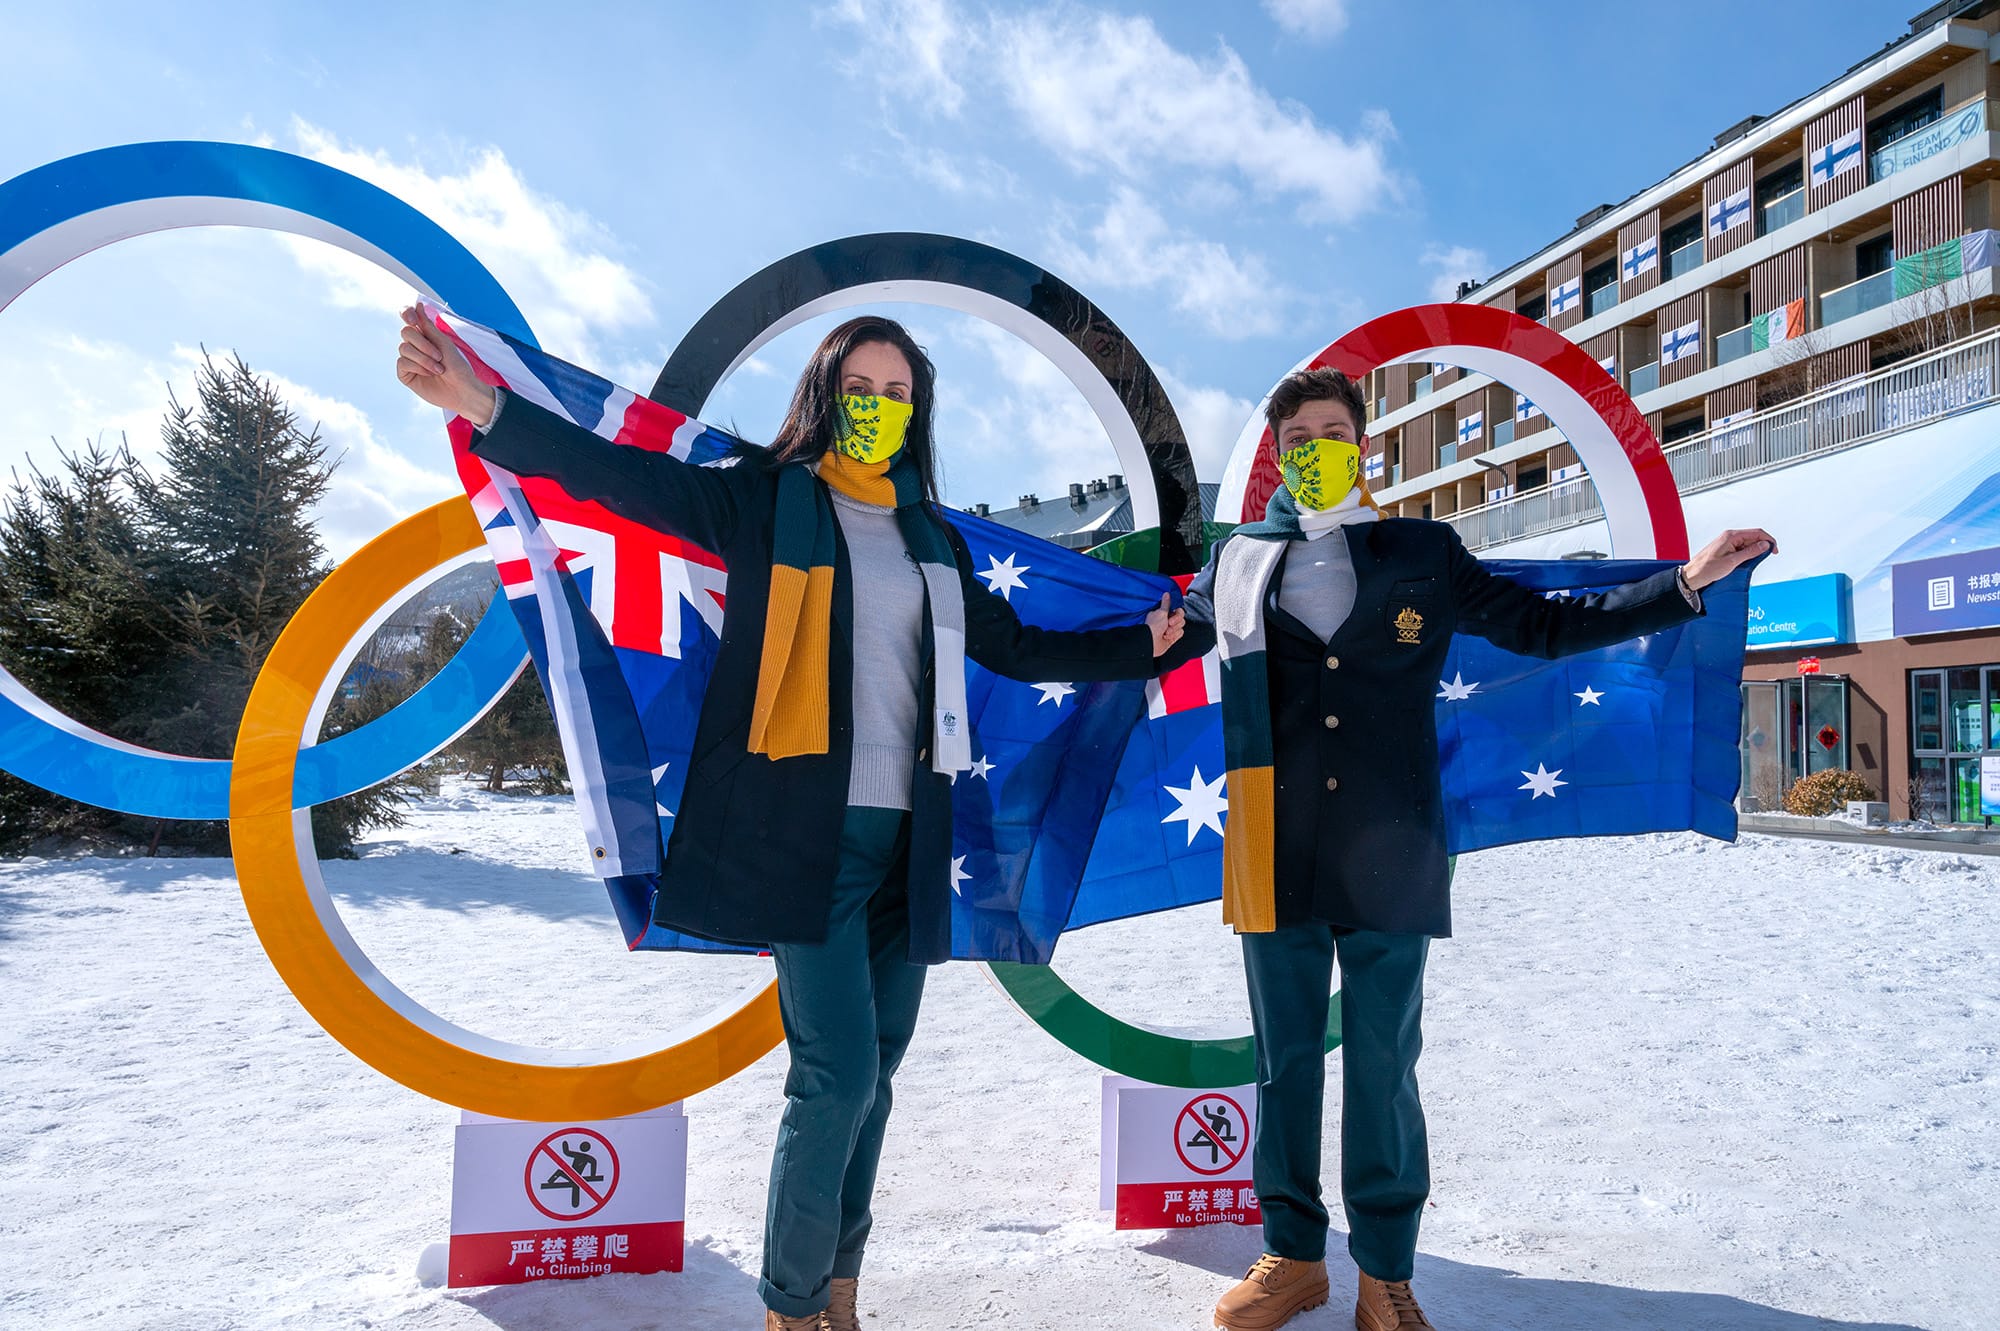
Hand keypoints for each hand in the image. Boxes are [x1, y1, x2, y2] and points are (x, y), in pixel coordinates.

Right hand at [398, 304, 496, 425]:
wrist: (462, 390)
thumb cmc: (457, 367)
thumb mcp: (444, 343)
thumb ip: (428, 326)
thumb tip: (418, 305)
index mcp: (425, 335)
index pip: (408, 317)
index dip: (407, 313)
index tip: (413, 320)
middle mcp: (415, 345)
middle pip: (406, 332)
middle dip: (423, 344)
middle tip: (440, 356)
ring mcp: (409, 359)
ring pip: (404, 348)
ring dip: (424, 358)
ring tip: (439, 369)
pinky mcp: (405, 374)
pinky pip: (402, 362)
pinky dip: (418, 367)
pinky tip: (429, 374)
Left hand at [1147, 592, 1185, 657]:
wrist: (1150, 642)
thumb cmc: (1153, 627)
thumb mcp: (1160, 612)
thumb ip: (1166, 603)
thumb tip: (1166, 594)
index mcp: (1163, 613)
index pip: (1178, 610)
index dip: (1177, 614)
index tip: (1171, 616)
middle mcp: (1167, 621)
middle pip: (1181, 618)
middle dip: (1175, 623)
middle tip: (1168, 624)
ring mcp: (1170, 629)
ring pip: (1181, 626)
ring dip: (1174, 630)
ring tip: (1165, 632)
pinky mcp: (1172, 637)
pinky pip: (1180, 633)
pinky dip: (1174, 635)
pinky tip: (1167, 637)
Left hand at [1682, 528, 1777, 589]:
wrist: (1692, 576)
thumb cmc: (1707, 569)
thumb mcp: (1732, 561)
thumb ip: (1750, 552)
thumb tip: (1765, 545)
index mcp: (1731, 536)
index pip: (1756, 532)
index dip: (1768, 540)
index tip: (1774, 550)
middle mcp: (1729, 537)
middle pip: (1753, 537)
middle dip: (1762, 546)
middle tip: (1766, 557)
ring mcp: (1727, 543)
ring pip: (1748, 544)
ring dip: (1754, 552)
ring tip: (1753, 562)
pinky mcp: (1726, 550)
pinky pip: (1741, 549)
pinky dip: (1747, 555)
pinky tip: (1747, 563)